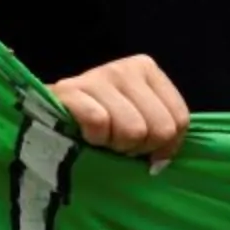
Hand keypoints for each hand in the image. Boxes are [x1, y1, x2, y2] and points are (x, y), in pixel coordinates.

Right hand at [50, 56, 188, 162]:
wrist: (49, 116)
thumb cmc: (104, 123)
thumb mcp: (141, 118)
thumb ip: (163, 131)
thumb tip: (162, 161)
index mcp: (146, 69)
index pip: (180, 119)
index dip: (164, 145)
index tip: (143, 145)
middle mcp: (123, 67)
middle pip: (160, 128)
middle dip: (140, 147)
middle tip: (120, 143)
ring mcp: (96, 76)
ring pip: (133, 129)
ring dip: (116, 144)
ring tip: (104, 139)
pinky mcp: (69, 90)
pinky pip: (99, 122)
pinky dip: (94, 138)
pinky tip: (86, 135)